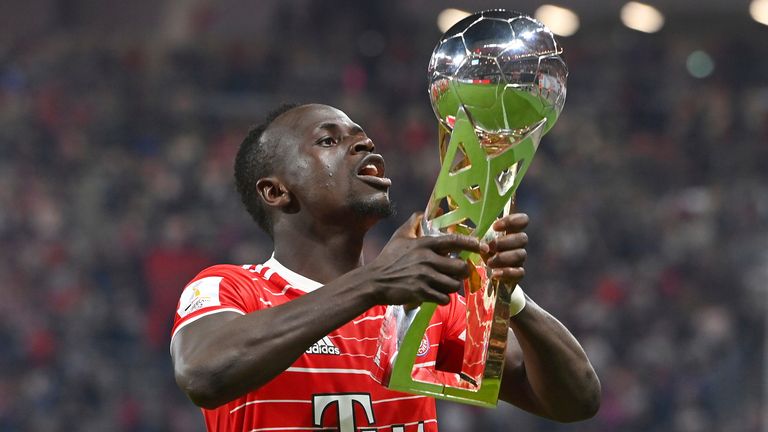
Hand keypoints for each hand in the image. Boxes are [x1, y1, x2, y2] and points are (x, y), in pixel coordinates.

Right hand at [363, 212, 488, 305]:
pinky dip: (443, 298)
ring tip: (444, 285)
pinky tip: (436, 295)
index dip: (472, 244)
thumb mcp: (399, 237)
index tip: (483, 247)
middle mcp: (427, 259)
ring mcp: (425, 277)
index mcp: (424, 244)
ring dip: (452, 286)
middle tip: (458, 273)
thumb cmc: (388, 258)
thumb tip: (420, 213)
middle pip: (460, 267)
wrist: (374, 281)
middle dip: (462, 272)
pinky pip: (444, 297)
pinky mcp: (421, 292)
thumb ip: (412, 223)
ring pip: (454, 284)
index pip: (454, 241)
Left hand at [486, 213, 528, 282]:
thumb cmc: (485, 252)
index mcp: (511, 232)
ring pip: (521, 255)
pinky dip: (507, 272)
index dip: (512, 221)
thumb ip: (480, 236)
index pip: (523, 220)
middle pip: (523, 238)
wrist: (487, 274)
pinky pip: (519, 273)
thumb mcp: (480, 241)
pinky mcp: (517, 274)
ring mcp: (519, 259)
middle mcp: (518, 244)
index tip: (495, 227)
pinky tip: (495, 274)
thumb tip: (480, 242)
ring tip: (489, 263)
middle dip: (505, 242)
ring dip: (503, 257)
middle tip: (490, 247)